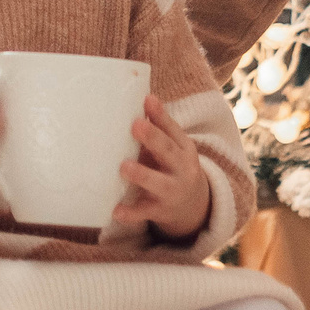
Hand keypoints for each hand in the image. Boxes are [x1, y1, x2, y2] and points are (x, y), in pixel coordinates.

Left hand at [110, 95, 212, 242]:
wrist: (193, 206)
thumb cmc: (173, 166)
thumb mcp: (174, 147)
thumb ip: (160, 125)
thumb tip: (145, 97)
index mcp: (183, 149)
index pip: (174, 130)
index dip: (160, 116)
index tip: (147, 101)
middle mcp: (181, 169)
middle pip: (168, 152)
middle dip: (153, 139)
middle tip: (136, 125)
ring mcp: (171, 191)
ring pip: (158, 183)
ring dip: (142, 175)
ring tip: (124, 167)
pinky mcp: (159, 211)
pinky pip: (144, 212)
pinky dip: (131, 213)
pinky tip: (116, 210)